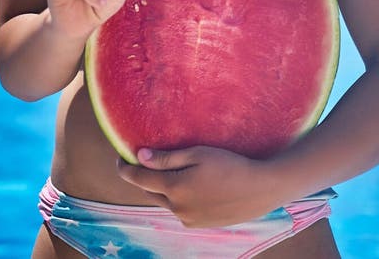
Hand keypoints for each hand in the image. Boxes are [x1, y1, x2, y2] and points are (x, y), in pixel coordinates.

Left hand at [117, 145, 279, 227]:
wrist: (259, 189)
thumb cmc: (229, 164)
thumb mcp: (198, 153)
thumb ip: (167, 157)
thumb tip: (140, 156)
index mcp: (175, 188)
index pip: (140, 179)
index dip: (126, 169)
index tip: (119, 159)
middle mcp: (177, 208)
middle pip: (149, 192)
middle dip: (143, 178)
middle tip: (143, 161)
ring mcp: (188, 219)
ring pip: (165, 202)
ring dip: (161, 188)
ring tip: (169, 171)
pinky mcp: (199, 225)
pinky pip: (179, 209)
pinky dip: (176, 197)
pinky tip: (190, 185)